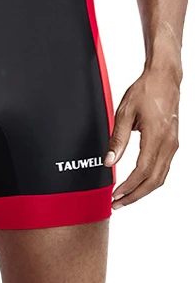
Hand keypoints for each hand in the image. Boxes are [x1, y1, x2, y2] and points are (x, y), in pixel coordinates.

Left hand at [105, 69, 179, 208]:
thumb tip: (109, 162)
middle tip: (118, 204)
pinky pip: (163, 168)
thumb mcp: (124, 112)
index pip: (142, 171)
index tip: (115, 195)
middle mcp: (169, 145)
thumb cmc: (144, 91)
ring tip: (126, 197)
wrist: (164, 79)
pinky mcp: (172, 143)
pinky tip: (138, 182)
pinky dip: (150, 179)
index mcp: (156, 138)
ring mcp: (173, 145)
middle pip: (154, 181)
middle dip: (135, 195)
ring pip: (161, 177)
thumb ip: (117, 139)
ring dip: (143, 190)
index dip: (128, 187)